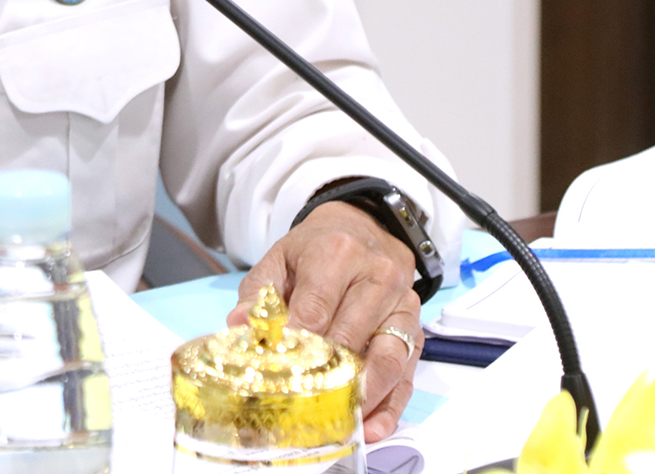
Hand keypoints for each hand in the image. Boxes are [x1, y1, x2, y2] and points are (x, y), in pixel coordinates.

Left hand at [225, 202, 423, 441]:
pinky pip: (408, 372)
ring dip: (365, 397)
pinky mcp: (416, 328)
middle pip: (350, 336)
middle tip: (301, 409)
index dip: (297, 345)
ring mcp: (402, 304)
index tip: (279, 375)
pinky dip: (392, 404)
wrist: (366, 227)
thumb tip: (238, 327)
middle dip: (326, 377)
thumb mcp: (281, 258)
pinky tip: (373, 427)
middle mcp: (376, 276)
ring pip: (387, 357)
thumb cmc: (317, 249)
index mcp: (337, 253)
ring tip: (342, 425)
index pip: (315, 308)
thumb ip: (258, 292)